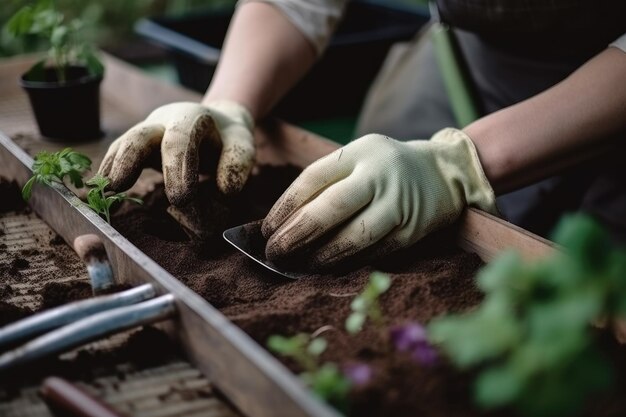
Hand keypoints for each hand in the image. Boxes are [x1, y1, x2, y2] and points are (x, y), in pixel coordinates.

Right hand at [98, 101, 254, 204]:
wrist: (217, 120)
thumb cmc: (229, 137)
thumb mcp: (242, 144)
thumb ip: (237, 164)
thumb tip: (226, 191)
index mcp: (191, 117)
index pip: (181, 140)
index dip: (178, 168)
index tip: (180, 199)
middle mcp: (163, 121)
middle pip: (139, 135)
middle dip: (128, 159)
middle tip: (119, 186)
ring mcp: (146, 132)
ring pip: (123, 145)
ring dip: (112, 168)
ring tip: (101, 193)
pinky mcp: (137, 147)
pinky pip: (118, 157)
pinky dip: (109, 173)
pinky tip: (100, 193)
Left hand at [262, 128, 497, 268]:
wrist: (442, 172)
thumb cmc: (384, 168)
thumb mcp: (357, 159)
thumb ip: (326, 183)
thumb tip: (283, 222)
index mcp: (359, 152)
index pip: (313, 179)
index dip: (285, 207)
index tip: (265, 230)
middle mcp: (380, 175)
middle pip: (332, 207)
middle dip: (298, 234)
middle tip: (275, 253)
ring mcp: (399, 203)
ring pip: (355, 236)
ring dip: (321, 256)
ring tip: (298, 266)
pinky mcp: (412, 230)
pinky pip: (374, 252)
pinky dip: (348, 263)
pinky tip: (328, 269)